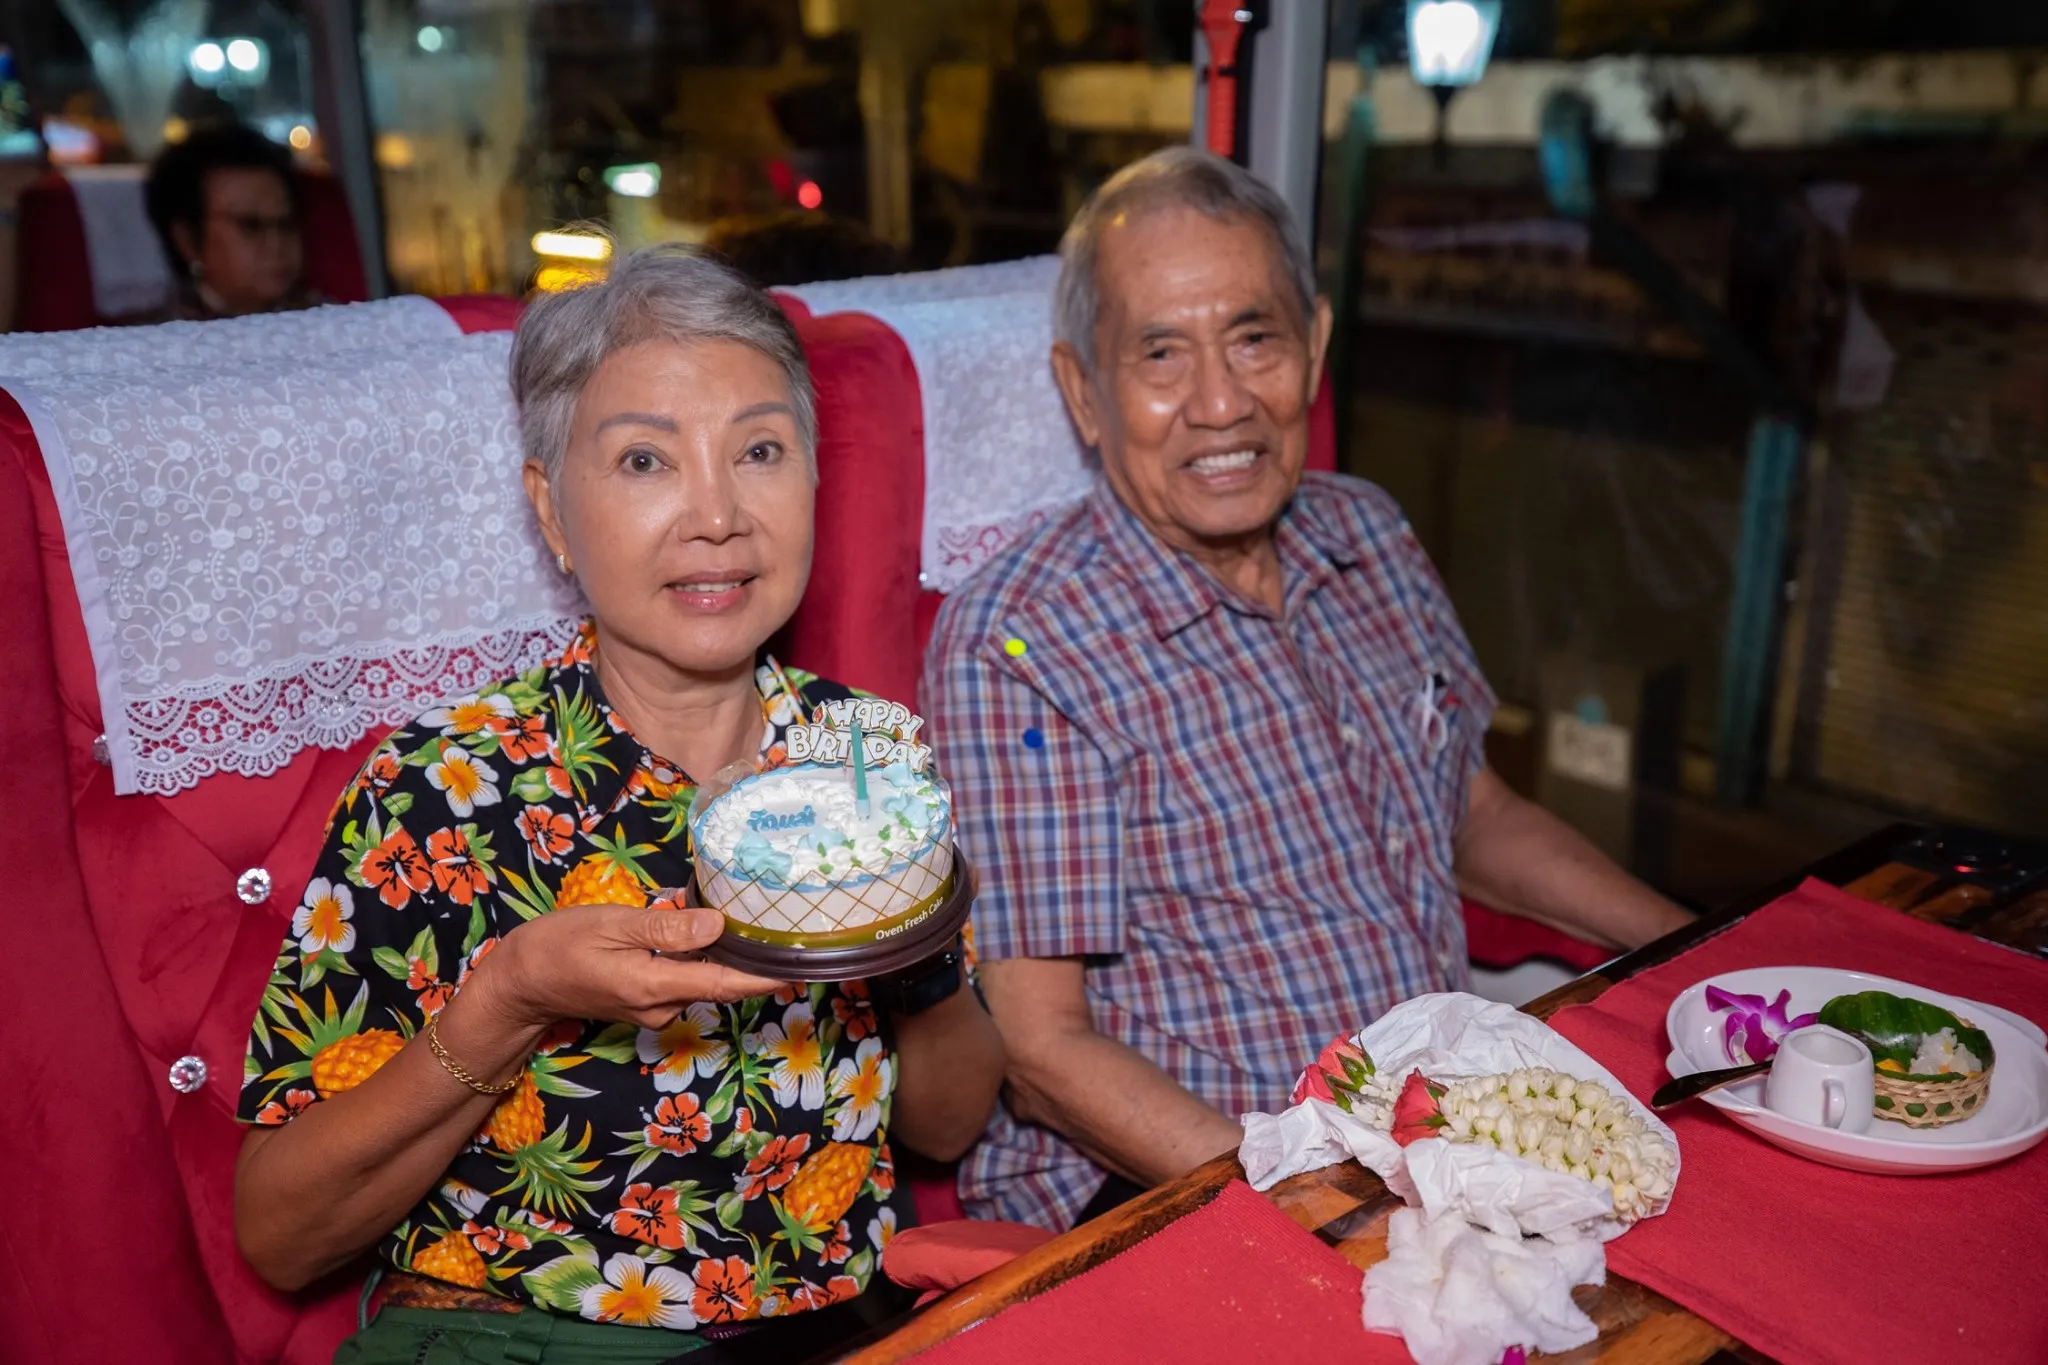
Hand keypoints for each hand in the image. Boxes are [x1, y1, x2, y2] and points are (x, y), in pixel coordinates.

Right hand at [471, 903, 786, 1031]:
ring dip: (723, 957)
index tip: (800, 966)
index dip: (765, 976)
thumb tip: (717, 924)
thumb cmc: (558, 946)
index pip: (724, 983)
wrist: (520, 984)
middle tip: (784, 928)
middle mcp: (661, 1006)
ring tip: (755, 925)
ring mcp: (653, 1010)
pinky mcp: (645, 1005)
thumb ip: (666, 928)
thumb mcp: (611, 925)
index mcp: (654, 985)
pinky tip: (707, 934)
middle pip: (719, 982)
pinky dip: (698, 960)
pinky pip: (683, 981)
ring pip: (701, 980)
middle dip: (750, 959)